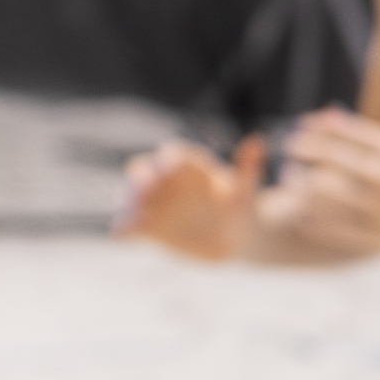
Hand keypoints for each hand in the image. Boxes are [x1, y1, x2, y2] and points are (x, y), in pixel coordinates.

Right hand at [115, 134, 263, 259]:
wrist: (233, 240)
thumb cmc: (239, 210)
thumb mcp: (245, 192)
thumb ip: (247, 167)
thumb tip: (256, 139)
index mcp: (187, 167)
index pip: (172, 156)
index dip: (169, 160)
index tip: (170, 169)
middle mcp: (165, 182)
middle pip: (143, 172)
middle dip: (140, 178)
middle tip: (144, 187)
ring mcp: (153, 205)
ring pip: (130, 197)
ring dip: (127, 203)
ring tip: (130, 212)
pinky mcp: (148, 229)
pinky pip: (130, 227)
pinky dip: (124, 228)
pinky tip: (122, 233)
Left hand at [250, 108, 379, 268]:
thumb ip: (367, 137)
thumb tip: (329, 114)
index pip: (341, 132)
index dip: (314, 129)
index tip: (299, 127)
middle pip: (328, 158)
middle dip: (301, 151)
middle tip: (289, 149)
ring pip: (324, 195)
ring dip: (300, 187)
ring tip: (290, 181)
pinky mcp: (377, 236)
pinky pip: (333, 228)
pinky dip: (312, 220)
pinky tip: (302, 214)